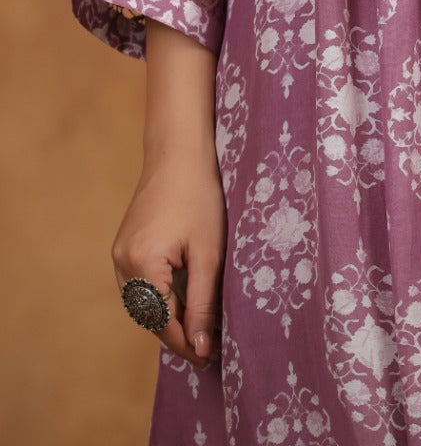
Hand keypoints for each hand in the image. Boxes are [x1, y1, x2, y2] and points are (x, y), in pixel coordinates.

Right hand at [112, 146, 226, 368]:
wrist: (179, 153)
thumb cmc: (200, 197)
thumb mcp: (209, 253)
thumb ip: (203, 302)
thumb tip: (200, 347)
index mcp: (142, 263)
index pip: (163, 322)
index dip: (187, 343)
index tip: (211, 357)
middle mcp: (122, 263)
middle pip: (149, 316)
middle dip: (178, 334)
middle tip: (209, 348)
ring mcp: (119, 254)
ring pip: (142, 304)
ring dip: (168, 318)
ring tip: (200, 329)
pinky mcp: (123, 247)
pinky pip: (139, 286)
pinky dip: (159, 299)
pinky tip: (182, 302)